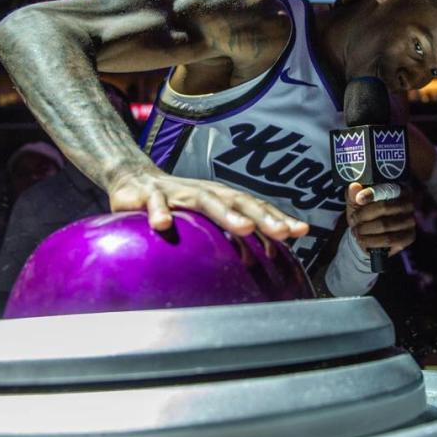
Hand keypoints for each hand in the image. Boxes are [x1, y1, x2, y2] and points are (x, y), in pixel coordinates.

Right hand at [108, 167, 308, 240]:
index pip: (255, 206)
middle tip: (283, 232)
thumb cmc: (180, 203)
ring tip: (244, 228)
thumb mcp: (207, 217)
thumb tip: (267, 257)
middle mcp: (205, 192)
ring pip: (205, 201)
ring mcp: (178, 192)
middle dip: (263, 217)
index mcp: (221, 197)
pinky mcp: (149, 196)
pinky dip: (160, 212)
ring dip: (226, 214)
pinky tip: (164, 225)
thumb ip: (233, 232)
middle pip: (238, 202)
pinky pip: (155, 203)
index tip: (301, 231)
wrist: (134, 180)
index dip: (278, 217)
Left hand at [346, 182, 414, 256]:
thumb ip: (354, 194)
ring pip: (384, 225)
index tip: (358, 199)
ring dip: (366, 229)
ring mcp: (410, 221)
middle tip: (353, 220)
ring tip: (356, 231)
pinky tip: (363, 239)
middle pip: (384, 207)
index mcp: (397, 189)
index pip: (385, 189)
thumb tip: (354, 186)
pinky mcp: (409, 236)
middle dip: (364, 215)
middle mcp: (408, 203)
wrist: (370, 235)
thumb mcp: (356, 203)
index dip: (371, 193)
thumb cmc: (365, 215)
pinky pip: (389, 239)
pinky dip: (372, 241)